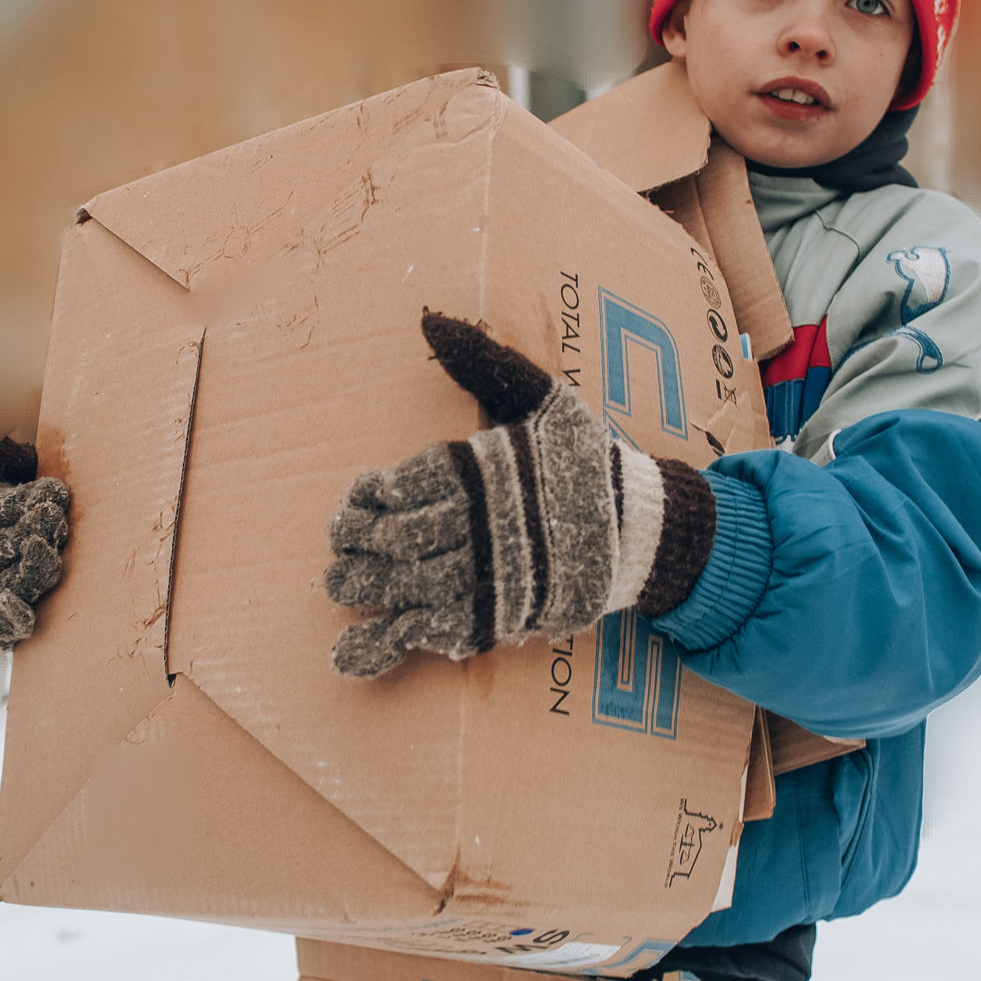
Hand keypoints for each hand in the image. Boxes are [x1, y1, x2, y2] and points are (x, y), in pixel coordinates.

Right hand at [0, 437, 69, 647]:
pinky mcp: (1, 626)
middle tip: (58, 521)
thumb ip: (21, 464)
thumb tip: (5, 447)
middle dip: (27, 532)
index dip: (18, 502)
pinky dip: (10, 619)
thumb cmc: (62, 524)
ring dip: (27, 570)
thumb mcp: (45, 491)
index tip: (57, 495)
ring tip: (50, 554)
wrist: (80, 582)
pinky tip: (28, 614)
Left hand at [323, 311, 716, 677]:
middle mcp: (478, 524)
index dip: (366, 497)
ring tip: (340, 587)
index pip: (400, 484)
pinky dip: (388, 644)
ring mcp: (487, 576)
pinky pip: (431, 634)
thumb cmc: (582, 459)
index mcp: (479, 469)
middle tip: (341, 549)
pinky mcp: (497, 618)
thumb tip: (432, 323)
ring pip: (404, 587)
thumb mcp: (540, 399)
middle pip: (395, 539)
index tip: (353, 503)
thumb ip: (485, 364)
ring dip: (364, 589)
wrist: (639, 529)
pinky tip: (349, 656)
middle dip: (358, 546)